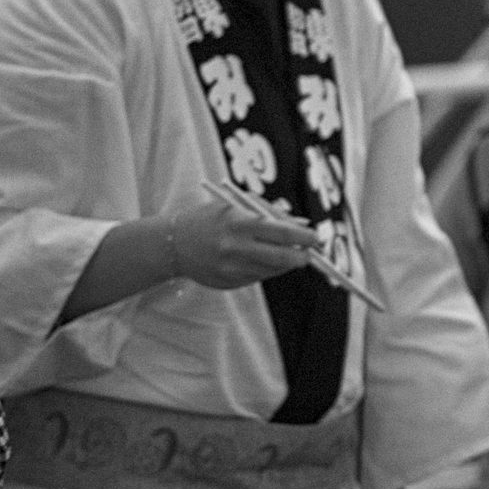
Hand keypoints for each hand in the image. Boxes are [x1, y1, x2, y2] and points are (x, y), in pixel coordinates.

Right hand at [167, 196, 321, 290]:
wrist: (172, 244)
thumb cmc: (209, 217)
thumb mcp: (236, 206)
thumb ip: (269, 213)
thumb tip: (302, 224)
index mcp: (240, 223)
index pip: (284, 233)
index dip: (305, 237)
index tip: (316, 237)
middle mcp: (237, 248)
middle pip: (284, 258)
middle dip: (303, 257)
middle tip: (310, 253)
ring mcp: (233, 268)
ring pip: (274, 270)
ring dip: (286, 264)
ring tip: (288, 254)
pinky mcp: (229, 283)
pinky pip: (258, 277)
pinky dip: (267, 269)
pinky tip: (261, 260)